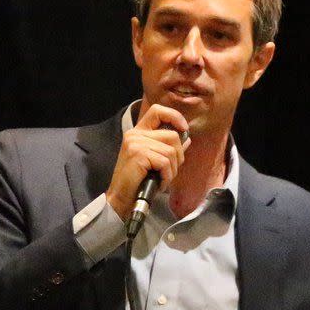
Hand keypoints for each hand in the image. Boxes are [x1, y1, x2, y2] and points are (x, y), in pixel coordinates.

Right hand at [106, 103, 188, 220]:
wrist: (122, 198)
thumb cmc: (139, 181)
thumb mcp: (156, 162)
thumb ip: (169, 148)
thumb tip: (187, 139)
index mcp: (139, 132)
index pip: (158, 111)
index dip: (174, 116)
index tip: (184, 129)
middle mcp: (136, 134)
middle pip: (172, 136)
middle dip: (178, 156)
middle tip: (169, 171)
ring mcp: (136, 143)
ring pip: (171, 151)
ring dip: (172, 170)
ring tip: (162, 179)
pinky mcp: (138, 154)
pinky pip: (165, 162)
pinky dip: (167, 176)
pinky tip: (159, 183)